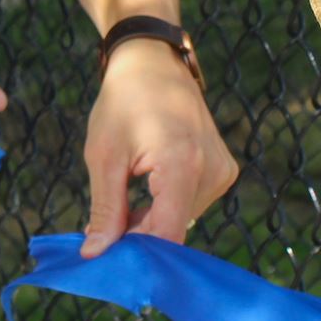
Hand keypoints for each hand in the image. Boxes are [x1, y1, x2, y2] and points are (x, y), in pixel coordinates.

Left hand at [81, 36, 238, 254]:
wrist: (153, 62)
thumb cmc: (123, 102)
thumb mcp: (104, 156)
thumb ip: (105, 209)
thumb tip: (96, 254)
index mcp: (183, 164)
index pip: (166, 235)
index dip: (136, 254)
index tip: (107, 258)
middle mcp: (212, 171)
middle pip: (174, 230)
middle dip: (137, 236)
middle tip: (102, 231)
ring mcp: (222, 172)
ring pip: (181, 220)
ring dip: (151, 221)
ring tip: (126, 197)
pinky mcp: (224, 170)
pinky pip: (191, 204)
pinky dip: (166, 206)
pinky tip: (148, 187)